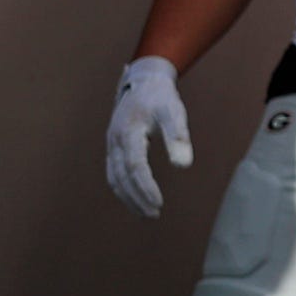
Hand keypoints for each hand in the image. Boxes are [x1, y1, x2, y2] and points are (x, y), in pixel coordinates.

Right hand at [105, 56, 191, 218]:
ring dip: (129, 197)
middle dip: (136, 198)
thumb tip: (184, 166)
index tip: (159, 203)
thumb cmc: (162, 98)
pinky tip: (137, 199)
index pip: (134, 167)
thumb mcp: (174, 112)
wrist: (144, 81)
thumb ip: (178, 137)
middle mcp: (115, 141)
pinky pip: (114, 173)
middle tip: (154, 214)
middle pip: (121, 177)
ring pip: (114, 178)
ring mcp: (111, 145)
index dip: (145, 187)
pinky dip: (123, 189)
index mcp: (128, 132)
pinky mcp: (114, 147)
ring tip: (147, 213)